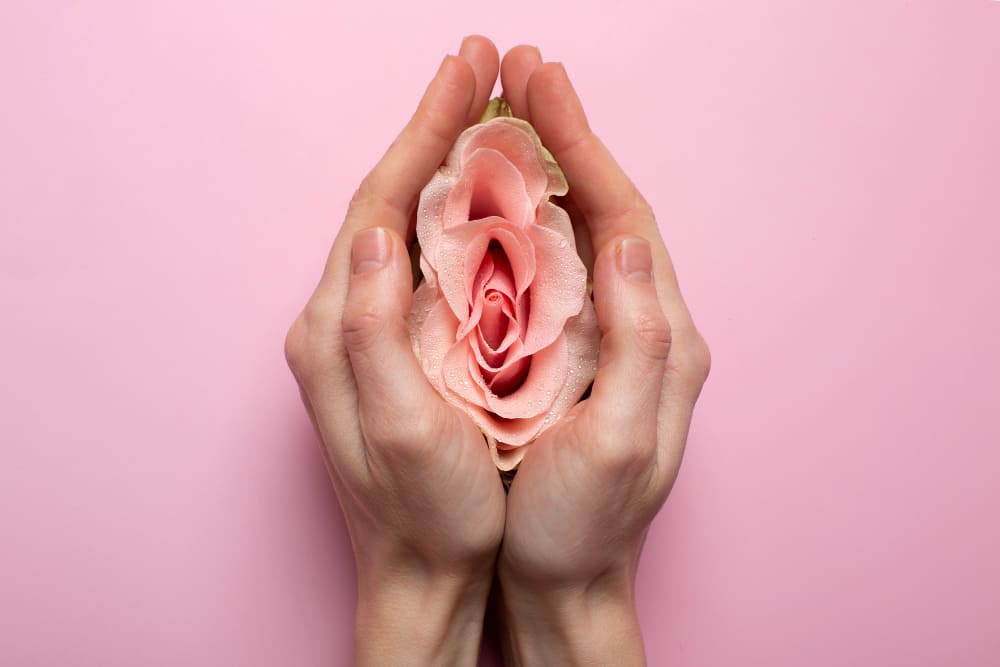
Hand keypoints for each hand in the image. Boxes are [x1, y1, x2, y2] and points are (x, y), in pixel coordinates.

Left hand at [284, 36, 505, 665]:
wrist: (421, 573)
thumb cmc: (424, 511)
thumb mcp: (397, 426)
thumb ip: (371, 327)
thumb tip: (377, 230)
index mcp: (337, 326)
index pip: (380, 203)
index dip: (424, 134)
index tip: (468, 75)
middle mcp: (341, 317)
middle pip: (389, 199)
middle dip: (434, 129)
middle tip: (482, 68)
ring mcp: (367, 331)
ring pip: (407, 224)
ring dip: (445, 162)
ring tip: (489, 112)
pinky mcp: (394, 347)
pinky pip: (424, 260)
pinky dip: (455, 213)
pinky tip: (488, 195)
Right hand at [493, 47, 711, 665]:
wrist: (566, 582)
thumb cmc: (583, 524)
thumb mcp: (619, 443)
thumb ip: (637, 342)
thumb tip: (630, 243)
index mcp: (661, 337)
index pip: (624, 218)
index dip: (583, 148)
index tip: (541, 87)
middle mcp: (643, 325)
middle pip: (605, 210)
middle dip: (565, 138)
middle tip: (520, 74)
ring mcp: (608, 337)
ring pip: (578, 233)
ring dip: (545, 170)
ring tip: (505, 114)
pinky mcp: (575, 355)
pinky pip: (553, 270)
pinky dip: (526, 221)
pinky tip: (495, 196)